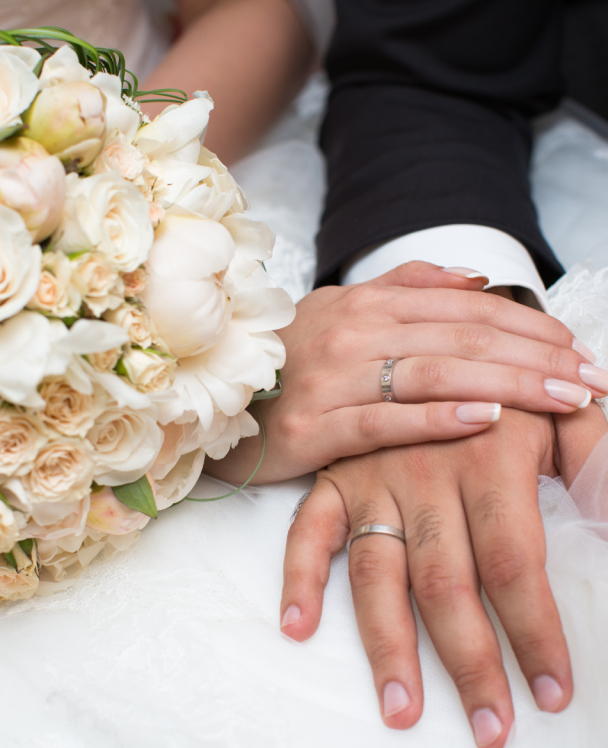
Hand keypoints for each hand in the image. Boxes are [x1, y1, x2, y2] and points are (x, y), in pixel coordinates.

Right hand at [207, 261, 601, 484]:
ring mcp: (331, 378)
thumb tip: (476, 279)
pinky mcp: (314, 426)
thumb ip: (407, 287)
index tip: (577, 348)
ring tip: (564, 399)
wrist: (219, 399)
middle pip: (461, 338)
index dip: (527, 326)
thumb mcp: (341, 309)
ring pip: (433, 374)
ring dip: (507, 384)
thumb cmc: (291, 359)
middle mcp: (352, 332)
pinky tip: (485, 419)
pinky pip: (384, 420)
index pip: (464, 308)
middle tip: (592, 378)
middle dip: (536, 357)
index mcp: (365, 303)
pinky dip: (436, 417)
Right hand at [280, 404, 607, 747]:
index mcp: (488, 458)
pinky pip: (309, 530)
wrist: (426, 337)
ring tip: (402, 708)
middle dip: (471, 661)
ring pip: (377, 572)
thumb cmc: (505, 383)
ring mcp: (372, 479)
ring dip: (388, 643)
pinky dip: (299, 575)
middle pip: (446, 583)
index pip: (514, 563)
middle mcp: (425, 475)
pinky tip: (298, 625)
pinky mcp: (335, 479)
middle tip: (490, 728)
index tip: (552, 691)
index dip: (536, 632)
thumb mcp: (562, 410)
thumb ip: (597, 461)